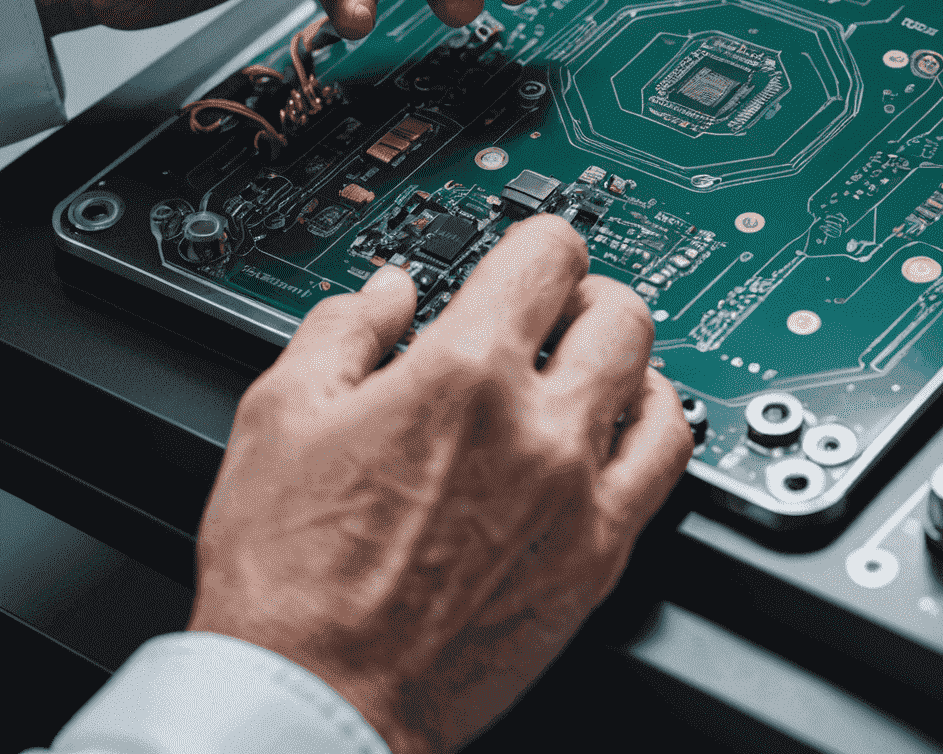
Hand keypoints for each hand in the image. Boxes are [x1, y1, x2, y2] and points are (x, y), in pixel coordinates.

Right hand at [188, 218, 690, 753]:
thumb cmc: (290, 578)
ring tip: (588, 371)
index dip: (538, 239)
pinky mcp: (597, 562)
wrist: (314, 703)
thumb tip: (384, 293)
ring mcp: (578, 498)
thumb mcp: (277, 416)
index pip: (549, 254)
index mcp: (462, 374)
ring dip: (625, 363)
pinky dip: (652, 433)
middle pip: (619, 311)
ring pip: (657, 385)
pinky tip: (616, 437)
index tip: (527, 255)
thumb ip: (341, 329)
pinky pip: (665, 469)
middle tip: (555, 311)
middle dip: (586, 294)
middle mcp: (537, 428)